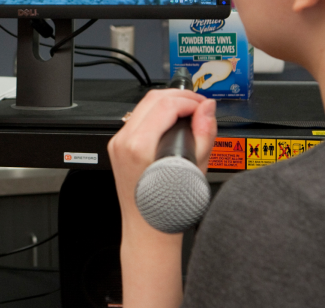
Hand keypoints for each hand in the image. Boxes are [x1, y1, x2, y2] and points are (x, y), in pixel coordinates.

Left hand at [108, 89, 216, 216]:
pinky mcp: (117, 146)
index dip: (189, 100)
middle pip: (152, 99)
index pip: (166, 104)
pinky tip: (172, 123)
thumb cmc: (169, 208)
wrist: (149, 228)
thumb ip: (204, 133)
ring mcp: (118, 143)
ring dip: (168, 103)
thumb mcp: (195, 168)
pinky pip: (137, 119)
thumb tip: (207, 109)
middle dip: (179, 97)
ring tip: (189, 112)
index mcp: (139, 145)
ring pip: (143, 106)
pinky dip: (157, 115)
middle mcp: (124, 141)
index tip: (204, 105)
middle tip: (199, 105)